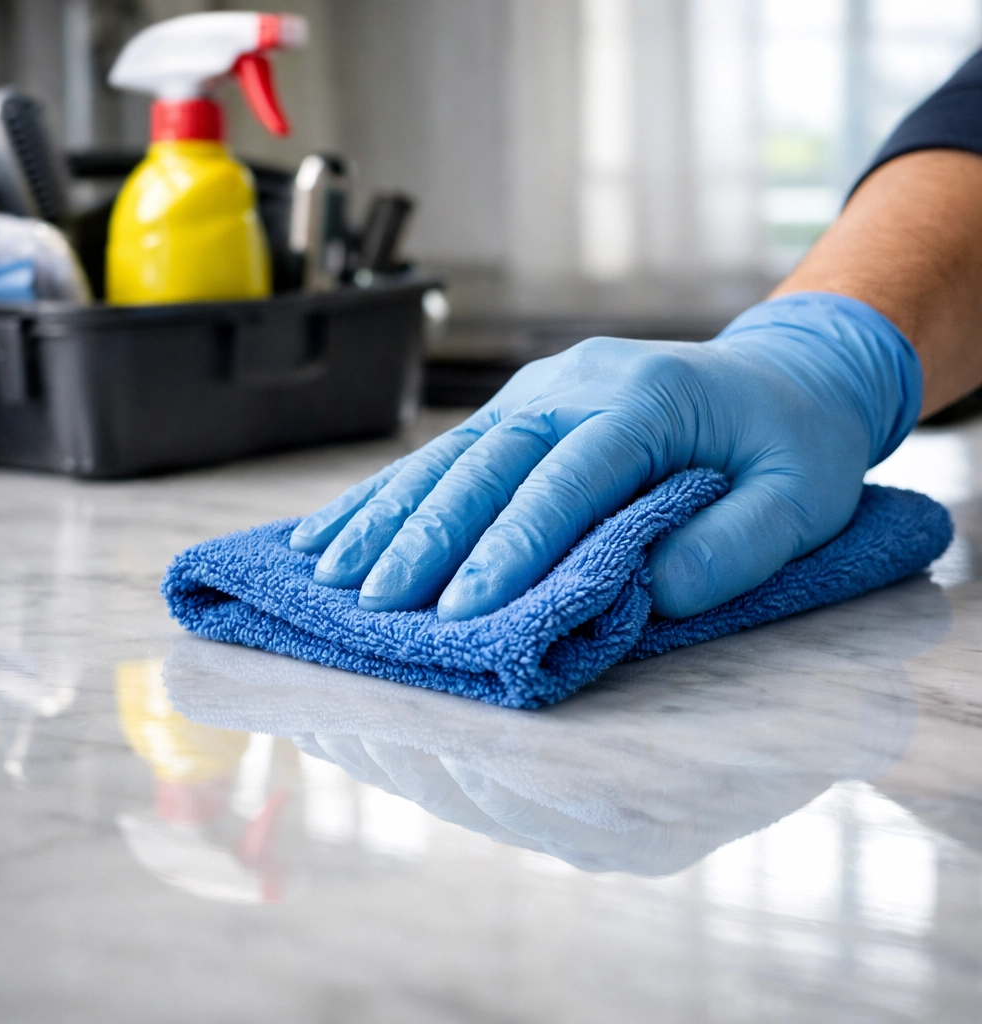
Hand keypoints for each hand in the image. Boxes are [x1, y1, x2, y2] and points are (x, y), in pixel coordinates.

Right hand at [291, 293, 920, 620]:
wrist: (784, 376)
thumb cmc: (792, 444)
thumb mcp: (803, 498)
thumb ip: (737, 544)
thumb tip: (646, 589)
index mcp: (649, 400)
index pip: (569, 478)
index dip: (515, 545)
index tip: (467, 608)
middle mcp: (579, 385)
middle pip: (490, 461)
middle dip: (428, 534)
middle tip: (378, 601)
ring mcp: (542, 391)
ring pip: (452, 453)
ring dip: (389, 512)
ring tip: (330, 567)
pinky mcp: (521, 409)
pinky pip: (449, 451)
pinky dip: (393, 492)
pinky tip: (342, 524)